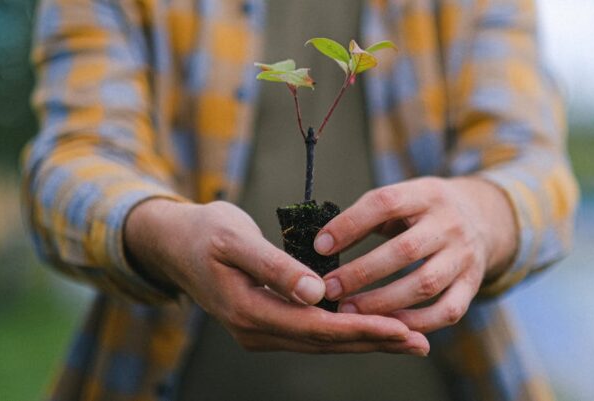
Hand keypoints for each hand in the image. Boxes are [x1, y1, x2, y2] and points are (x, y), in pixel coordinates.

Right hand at [124, 199, 428, 354]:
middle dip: (374, 342)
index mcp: (248, 310)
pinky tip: (372, 327)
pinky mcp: (267, 323)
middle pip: (325, 342)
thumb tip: (316, 293)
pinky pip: (313, 332)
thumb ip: (275, 266)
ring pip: (322, 341)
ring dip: (365, 340)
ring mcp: (260, 331)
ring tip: (408, 339)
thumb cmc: (204, 232)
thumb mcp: (235, 239)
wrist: (173, 244)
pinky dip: (345, 331)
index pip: (316, 327)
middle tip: (420, 342)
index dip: (361, 328)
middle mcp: (255, 330)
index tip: (401, 328)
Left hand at [314, 177, 516, 332]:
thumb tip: (323, 243)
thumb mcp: (402, 199)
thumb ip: (366, 216)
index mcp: (426, 194)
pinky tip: (386, 325)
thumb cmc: (422, 212)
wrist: (482, 218)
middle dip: (362, 272)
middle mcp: (449, 224)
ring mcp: (464, 256)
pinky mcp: (473, 284)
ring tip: (348, 311)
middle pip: (405, 250)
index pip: (386, 203)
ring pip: (424, 284)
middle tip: (329, 289)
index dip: (350, 224)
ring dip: (383, 302)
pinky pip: (447, 311)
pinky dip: (416, 322)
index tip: (320, 246)